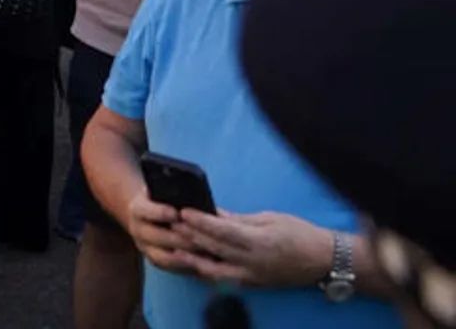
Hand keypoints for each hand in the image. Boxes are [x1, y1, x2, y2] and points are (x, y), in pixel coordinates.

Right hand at [126, 189, 197, 273]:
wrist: (150, 214)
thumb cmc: (164, 199)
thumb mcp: (164, 191)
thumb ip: (174, 194)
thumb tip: (195, 199)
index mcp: (138, 209)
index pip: (145, 210)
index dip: (160, 212)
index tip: (176, 213)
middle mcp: (137, 229)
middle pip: (155, 237)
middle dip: (178, 238)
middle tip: (199, 239)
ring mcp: (144, 247)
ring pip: (162, 257)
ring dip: (184, 257)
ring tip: (205, 255)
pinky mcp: (154, 260)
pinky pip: (170, 268)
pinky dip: (186, 267)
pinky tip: (203, 264)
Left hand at [172, 210, 332, 287]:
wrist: (325, 261)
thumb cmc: (300, 233)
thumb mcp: (270, 218)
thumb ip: (239, 219)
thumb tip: (213, 212)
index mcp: (260, 241)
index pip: (223, 231)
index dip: (201, 221)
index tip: (183, 211)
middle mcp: (254, 262)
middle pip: (215, 248)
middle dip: (191, 236)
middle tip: (171, 223)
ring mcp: (253, 277)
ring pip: (215, 269)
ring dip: (193, 257)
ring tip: (175, 245)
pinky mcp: (253, 285)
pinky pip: (224, 279)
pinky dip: (207, 271)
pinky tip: (193, 262)